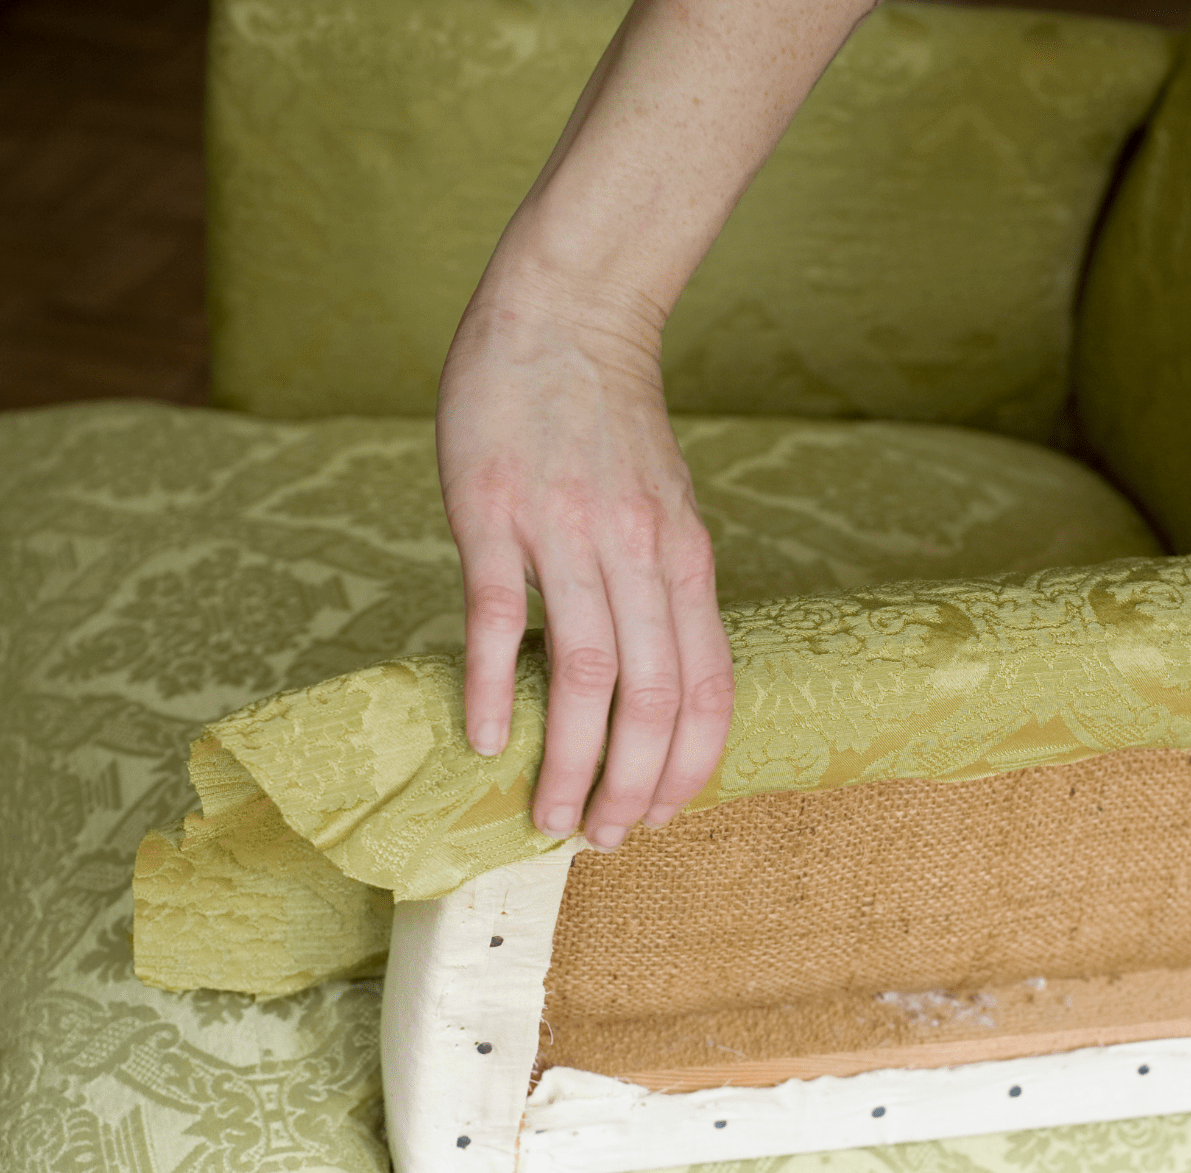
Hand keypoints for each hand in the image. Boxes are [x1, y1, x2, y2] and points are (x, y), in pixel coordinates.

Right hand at [437, 285, 733, 850]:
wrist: (564, 314)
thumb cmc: (611, 422)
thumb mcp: (666, 510)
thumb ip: (666, 590)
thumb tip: (660, 683)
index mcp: (685, 561)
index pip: (705, 690)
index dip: (687, 768)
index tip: (659, 818)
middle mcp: (638, 554)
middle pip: (651, 699)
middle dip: (630, 786)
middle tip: (601, 841)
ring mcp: (566, 533)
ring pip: (584, 673)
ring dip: (570, 760)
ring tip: (548, 818)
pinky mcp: (494, 512)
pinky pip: (498, 615)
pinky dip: (492, 685)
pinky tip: (485, 740)